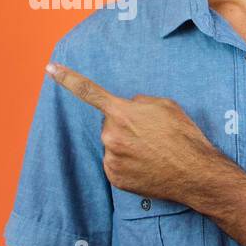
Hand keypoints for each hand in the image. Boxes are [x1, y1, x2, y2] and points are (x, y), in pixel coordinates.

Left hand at [45, 60, 235, 207]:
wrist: (196, 173)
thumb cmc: (183, 136)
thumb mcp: (165, 105)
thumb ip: (138, 102)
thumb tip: (128, 108)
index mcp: (121, 112)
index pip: (88, 91)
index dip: (67, 78)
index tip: (49, 68)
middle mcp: (111, 136)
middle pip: (109, 124)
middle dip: (124, 125)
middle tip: (150, 135)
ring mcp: (111, 159)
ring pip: (112, 145)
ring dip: (126, 145)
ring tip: (152, 151)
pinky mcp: (115, 178)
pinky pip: (115, 164)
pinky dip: (127, 163)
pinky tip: (146, 165)